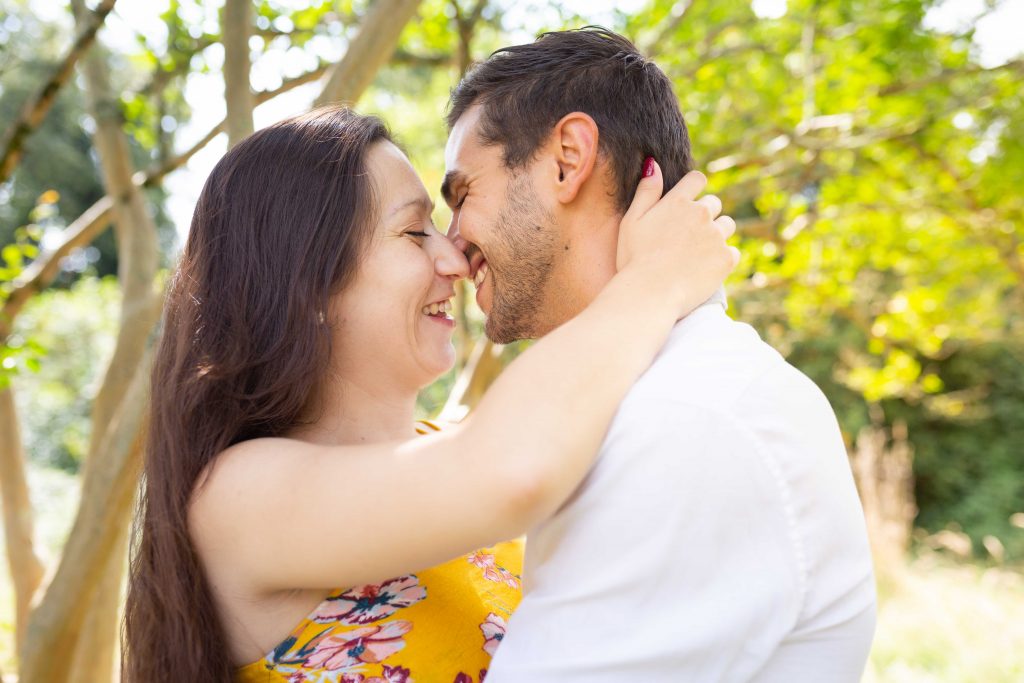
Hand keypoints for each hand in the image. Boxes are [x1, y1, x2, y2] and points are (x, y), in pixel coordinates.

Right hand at [616, 159, 738, 316]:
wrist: (650, 293)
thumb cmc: (634, 259)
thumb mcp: (631, 221)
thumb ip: (646, 192)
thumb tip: (654, 164)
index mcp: (677, 201)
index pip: (697, 179)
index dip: (693, 189)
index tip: (688, 203)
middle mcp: (701, 213)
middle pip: (714, 204)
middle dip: (705, 215)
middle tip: (688, 237)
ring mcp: (716, 236)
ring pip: (727, 226)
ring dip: (717, 235)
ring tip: (698, 253)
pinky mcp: (726, 258)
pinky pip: (732, 252)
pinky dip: (722, 259)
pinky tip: (705, 269)